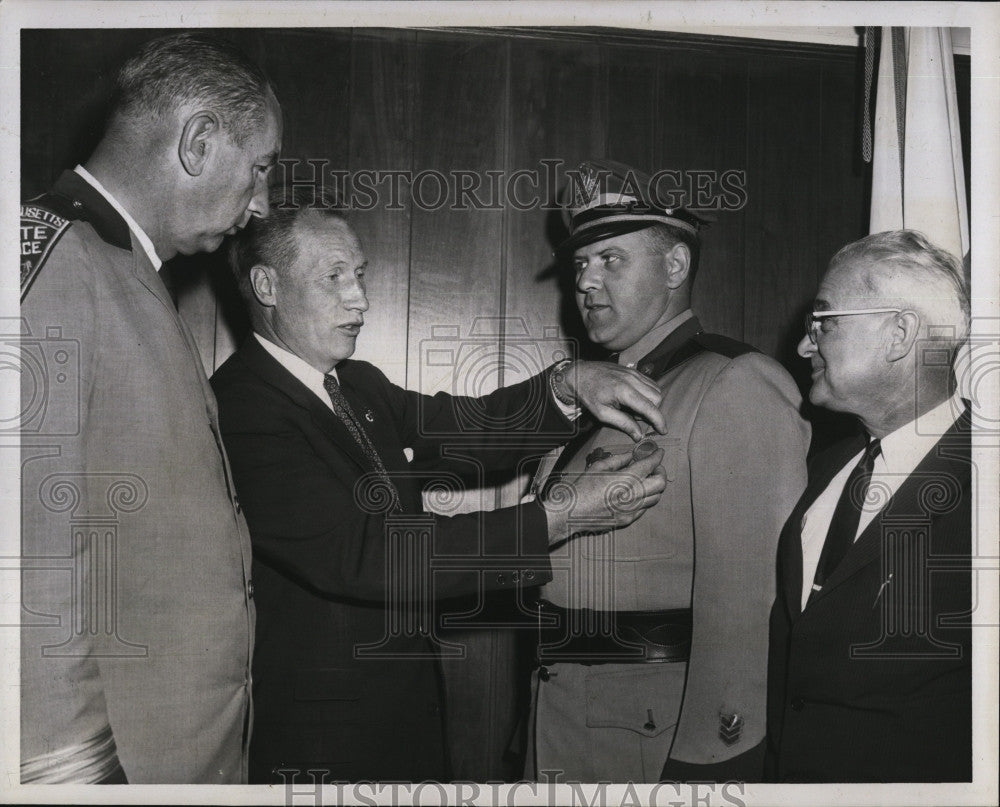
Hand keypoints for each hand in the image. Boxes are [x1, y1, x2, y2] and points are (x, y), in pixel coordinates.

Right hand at [540, 444, 666, 544]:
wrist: (570, 513)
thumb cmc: (581, 488)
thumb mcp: (598, 467)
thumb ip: (618, 460)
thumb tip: (631, 455)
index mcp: (626, 479)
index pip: (650, 465)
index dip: (657, 456)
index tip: (658, 452)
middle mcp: (633, 495)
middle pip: (660, 483)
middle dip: (660, 471)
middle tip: (653, 466)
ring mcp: (632, 510)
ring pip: (655, 497)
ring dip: (654, 486)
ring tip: (645, 479)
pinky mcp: (627, 519)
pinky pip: (644, 508)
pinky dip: (645, 498)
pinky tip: (635, 493)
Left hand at [554, 360, 666, 440]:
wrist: (580, 373)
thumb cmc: (589, 395)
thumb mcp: (602, 414)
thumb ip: (623, 423)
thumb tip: (639, 436)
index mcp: (624, 391)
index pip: (650, 408)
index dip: (659, 421)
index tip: (663, 431)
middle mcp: (632, 380)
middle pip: (657, 398)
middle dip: (653, 411)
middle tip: (636, 417)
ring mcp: (634, 373)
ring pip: (656, 389)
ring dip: (651, 402)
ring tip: (633, 408)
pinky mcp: (633, 370)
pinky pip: (650, 382)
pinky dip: (648, 393)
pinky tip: (634, 398)